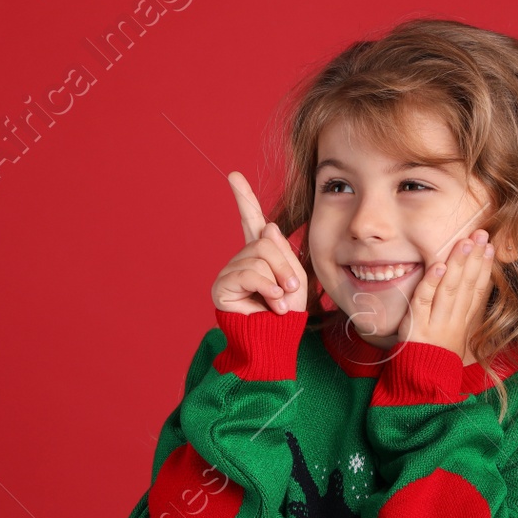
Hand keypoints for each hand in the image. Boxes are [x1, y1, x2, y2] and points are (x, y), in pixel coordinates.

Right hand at [211, 172, 308, 315]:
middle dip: (284, 265)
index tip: (234, 175)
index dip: (243, 198)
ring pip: (260, 256)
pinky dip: (267, 288)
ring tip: (279, 301)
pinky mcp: (222, 286)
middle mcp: (241, 259)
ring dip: (278, 281)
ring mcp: (229, 271)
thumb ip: (283, 252)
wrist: (276, 342)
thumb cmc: (287, 314)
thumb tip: (266, 226)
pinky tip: (271, 303)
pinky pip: (249, 272)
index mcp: (258, 254)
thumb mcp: (295, 278)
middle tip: (290, 290)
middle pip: (265, 240)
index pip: (250, 220)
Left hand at [399, 227, 495, 359]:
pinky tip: (438, 266)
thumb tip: (477, 287)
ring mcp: (436, 323)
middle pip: (467, 285)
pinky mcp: (417, 326)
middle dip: (475, 258)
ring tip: (465, 242)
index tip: (490, 246)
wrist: (423, 384)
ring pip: (449, 289)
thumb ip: (465, 313)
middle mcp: (454, 320)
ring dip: (458, 264)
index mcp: (464, 322)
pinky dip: (431, 283)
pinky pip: (425, 301)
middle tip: (482, 234)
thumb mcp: (458, 336)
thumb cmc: (438, 358)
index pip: (478, 290)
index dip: (485, 267)